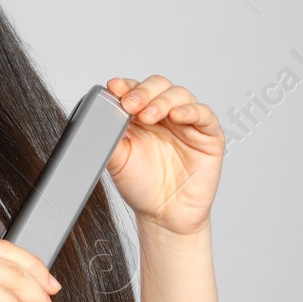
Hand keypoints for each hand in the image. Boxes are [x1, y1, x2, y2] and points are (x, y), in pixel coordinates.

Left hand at [104, 75, 223, 235]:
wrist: (163, 216)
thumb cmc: (141, 186)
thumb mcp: (117, 160)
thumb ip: (107, 136)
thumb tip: (95, 116)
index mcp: (140, 115)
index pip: (135, 89)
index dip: (126, 85)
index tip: (114, 88)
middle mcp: (164, 115)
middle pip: (158, 86)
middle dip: (143, 91)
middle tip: (131, 104)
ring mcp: (187, 123)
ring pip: (180, 95)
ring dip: (163, 100)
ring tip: (149, 115)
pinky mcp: (208, 135)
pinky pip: (204, 115)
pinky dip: (191, 111)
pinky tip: (177, 116)